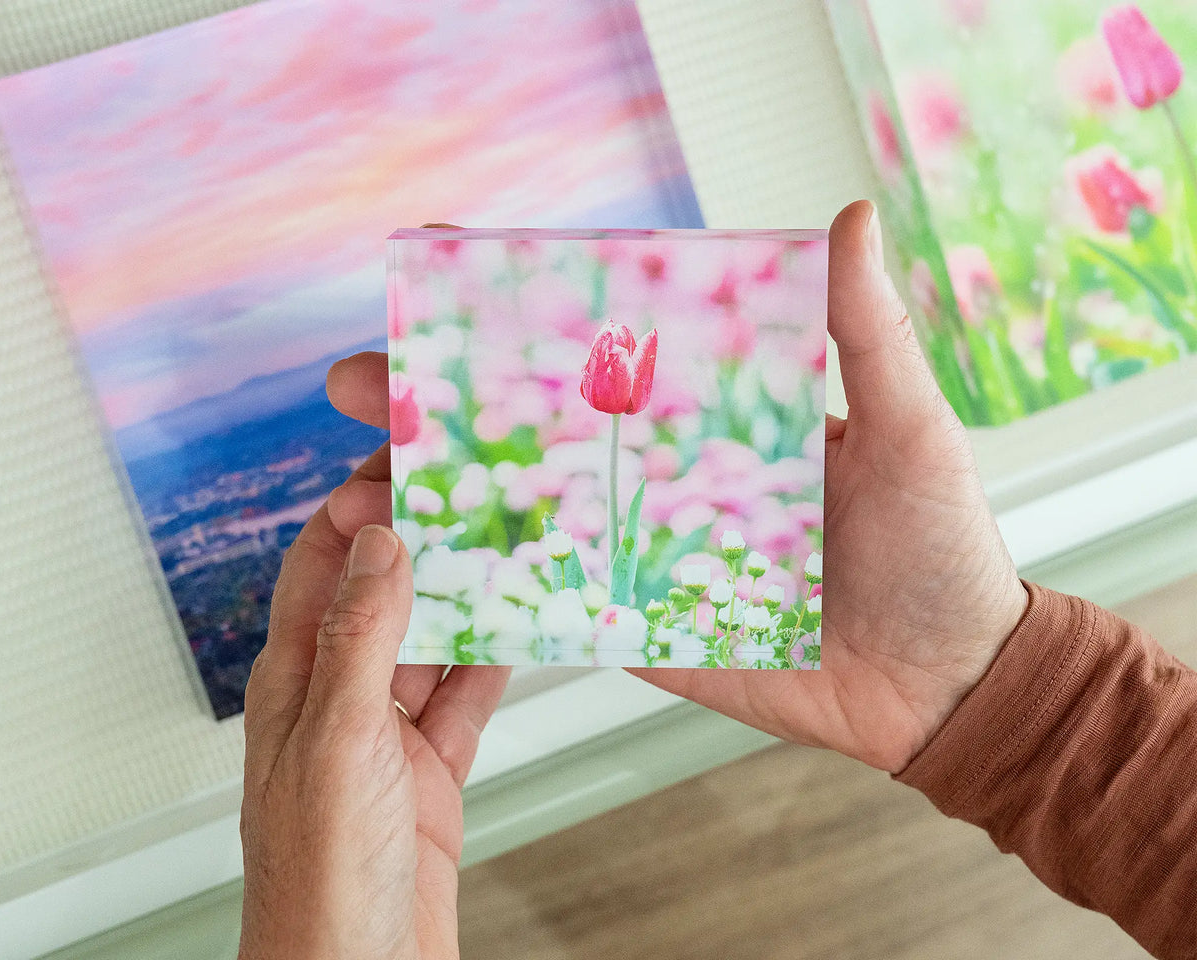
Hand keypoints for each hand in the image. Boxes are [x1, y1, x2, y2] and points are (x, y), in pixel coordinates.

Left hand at [239, 458, 510, 959]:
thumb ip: (360, 642)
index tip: (411, 457)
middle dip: (429, 540)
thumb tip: (381, 543)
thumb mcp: (340, 744)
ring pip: (435, 639)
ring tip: (516, 545)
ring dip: (472, 595)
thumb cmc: (322, 882)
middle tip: (481, 492)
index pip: (326, 563)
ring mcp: (389, 733)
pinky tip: (528, 629)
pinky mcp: (431, 769)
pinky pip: (468, 694)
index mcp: (296, 680)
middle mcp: (342, 696)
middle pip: (386, 591)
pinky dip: (499, 659)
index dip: (363, 506)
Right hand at [324, 200, 1027, 774]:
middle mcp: (662, 473)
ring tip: (352, 487)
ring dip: (435, 500)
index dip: (517, 310)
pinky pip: (554, 606)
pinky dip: (483, 593)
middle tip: (353, 379)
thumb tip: (846, 216)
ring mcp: (642, 553)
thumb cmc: (938, 549)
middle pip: (532, 425)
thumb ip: (865, 336)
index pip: (601, 345)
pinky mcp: (643, 629)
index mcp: (711, 412)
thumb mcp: (909, 428)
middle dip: (433, 401)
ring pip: (523, 515)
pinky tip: (412, 577)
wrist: (944, 686)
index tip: (433, 268)